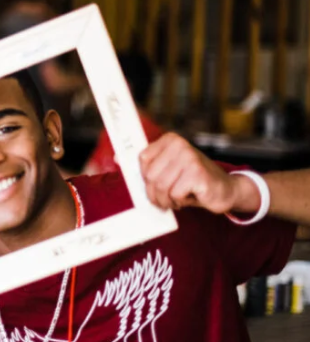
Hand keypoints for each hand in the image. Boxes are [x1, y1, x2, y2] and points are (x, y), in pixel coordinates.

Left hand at [139, 133, 258, 214]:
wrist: (226, 190)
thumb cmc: (192, 181)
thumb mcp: (168, 169)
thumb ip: (145, 163)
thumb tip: (116, 157)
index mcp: (170, 140)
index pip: (142, 159)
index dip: (146, 176)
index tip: (157, 182)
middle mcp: (180, 145)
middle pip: (150, 175)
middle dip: (155, 193)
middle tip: (167, 197)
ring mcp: (190, 158)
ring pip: (161, 186)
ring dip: (166, 200)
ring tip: (177, 198)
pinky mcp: (198, 174)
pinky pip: (175, 194)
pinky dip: (179, 201)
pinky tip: (189, 197)